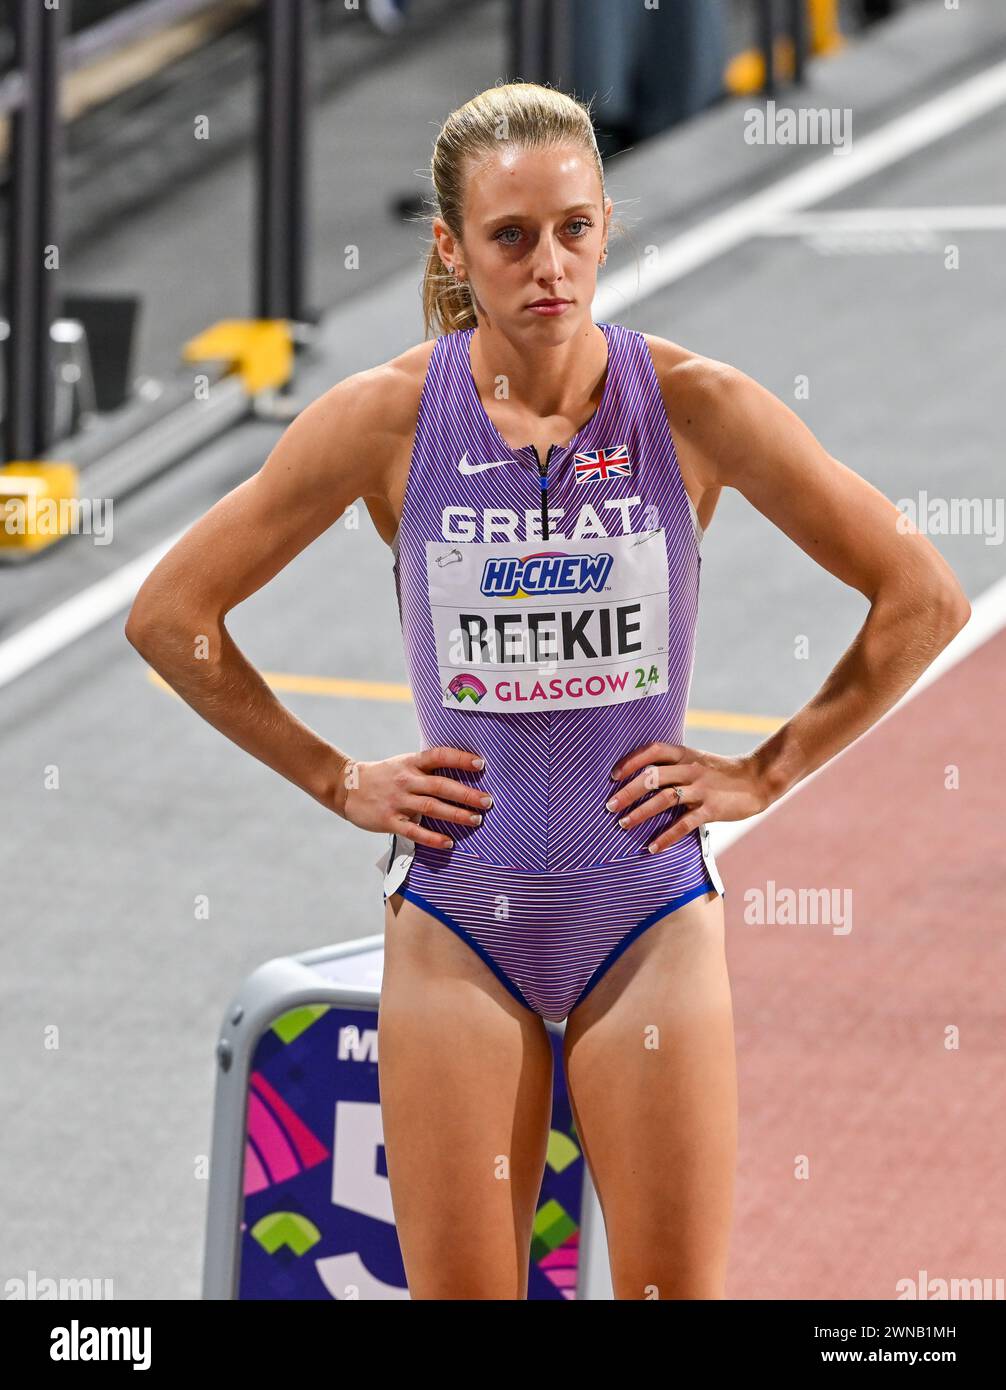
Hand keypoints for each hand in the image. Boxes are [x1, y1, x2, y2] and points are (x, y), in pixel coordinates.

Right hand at [333, 746, 490, 848]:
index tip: (481, 765)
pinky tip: (448, 842)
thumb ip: (427, 768)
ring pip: (431, 807)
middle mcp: (406, 780)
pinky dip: (432, 838)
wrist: (347, 787)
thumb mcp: (403, 763)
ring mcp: (397, 801)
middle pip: (441, 785)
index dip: (460, 759)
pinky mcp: (390, 820)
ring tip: (476, 820)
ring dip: (456, 814)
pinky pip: (414, 830)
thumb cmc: (384, 776)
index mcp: (411, 763)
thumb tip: (461, 771)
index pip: (439, 756)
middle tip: (488, 801)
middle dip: (466, 794)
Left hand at [606, 742, 769, 852]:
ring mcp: (701, 789)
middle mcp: (690, 769)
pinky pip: (684, 824)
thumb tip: (642, 777)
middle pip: (652, 776)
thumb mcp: (697, 761)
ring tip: (623, 824)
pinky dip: (666, 837)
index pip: (653, 751)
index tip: (613, 775)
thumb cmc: (721, 773)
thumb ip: (674, 766)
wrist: (757, 780)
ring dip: (640, 813)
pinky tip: (652, 847)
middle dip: (627, 792)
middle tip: (609, 805)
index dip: (631, 761)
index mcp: (685, 754)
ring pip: (664, 799)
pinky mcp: (711, 809)